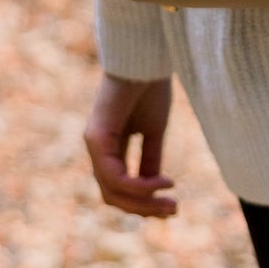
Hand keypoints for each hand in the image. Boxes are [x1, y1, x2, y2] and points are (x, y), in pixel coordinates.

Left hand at [84, 73, 176, 217]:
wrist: (145, 57)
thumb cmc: (149, 87)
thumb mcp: (154, 130)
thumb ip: (149, 159)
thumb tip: (153, 188)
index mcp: (110, 148)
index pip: (120, 187)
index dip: (144, 201)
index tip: (173, 204)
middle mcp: (98, 151)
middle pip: (115, 196)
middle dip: (144, 208)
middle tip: (173, 210)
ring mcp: (95, 146)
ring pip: (113, 192)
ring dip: (142, 202)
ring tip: (170, 201)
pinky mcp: (97, 140)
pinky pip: (115, 177)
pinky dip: (139, 185)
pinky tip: (162, 182)